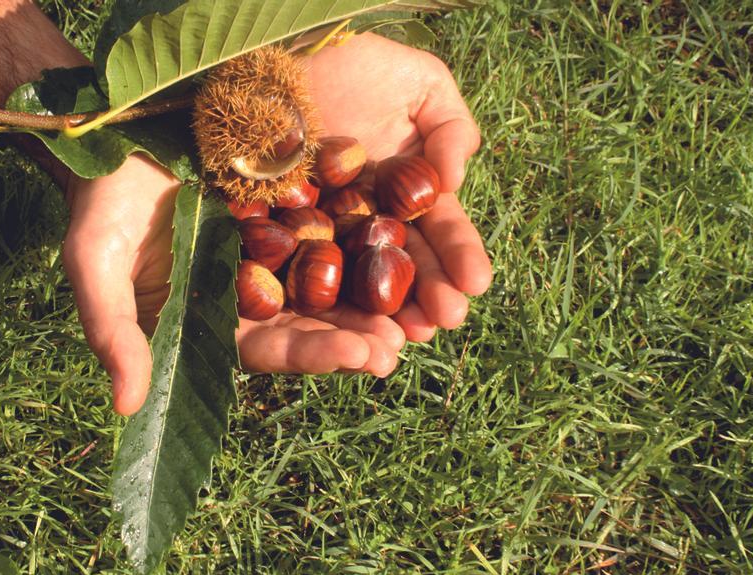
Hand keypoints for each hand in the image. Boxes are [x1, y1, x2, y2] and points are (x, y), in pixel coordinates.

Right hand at [63, 156, 403, 415]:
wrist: (115, 130)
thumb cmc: (99, 202)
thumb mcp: (96, 263)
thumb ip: (113, 332)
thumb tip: (127, 408)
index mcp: (210, 318)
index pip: (266, 348)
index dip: (311, 354)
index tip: (357, 356)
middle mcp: (248, 291)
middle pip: (310, 322)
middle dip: (353, 336)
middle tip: (399, 345)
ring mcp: (272, 248)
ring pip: (330, 281)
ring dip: (369, 297)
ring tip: (415, 311)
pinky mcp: (289, 205)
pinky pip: (334, 223)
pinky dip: (366, 235)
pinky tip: (403, 239)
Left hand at [307, 33, 491, 340]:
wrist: (287, 57)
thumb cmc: (360, 68)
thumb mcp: (422, 86)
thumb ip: (451, 130)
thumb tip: (453, 181)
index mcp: (407, 196)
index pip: (440, 232)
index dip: (459, 257)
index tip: (476, 283)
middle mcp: (370, 223)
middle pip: (402, 266)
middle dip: (428, 296)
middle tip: (445, 320)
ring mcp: (324, 233)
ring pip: (356, 282)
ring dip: (381, 314)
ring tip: (402, 339)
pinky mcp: (277, 235)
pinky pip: (297, 272)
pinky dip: (316, 300)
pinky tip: (335, 325)